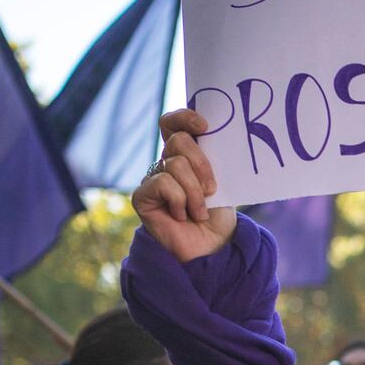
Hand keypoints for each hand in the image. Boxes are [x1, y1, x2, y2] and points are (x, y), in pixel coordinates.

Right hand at [137, 111, 237, 261]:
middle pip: (178, 141)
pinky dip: (180, 200)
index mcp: (184, 155)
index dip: (184, 117)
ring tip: (200, 210)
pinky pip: (163, 183)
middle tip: (212, 188)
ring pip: (175, 164)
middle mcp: (165, 163)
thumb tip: (212, 136)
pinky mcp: (142, 197)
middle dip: (201, 164)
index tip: (204, 127)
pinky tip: (182, 216)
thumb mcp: (222, 181)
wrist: (212, 247)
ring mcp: (152, 179)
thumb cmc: (218, 215)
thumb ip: (212, 158)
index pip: (173, 123)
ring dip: (195, 191)